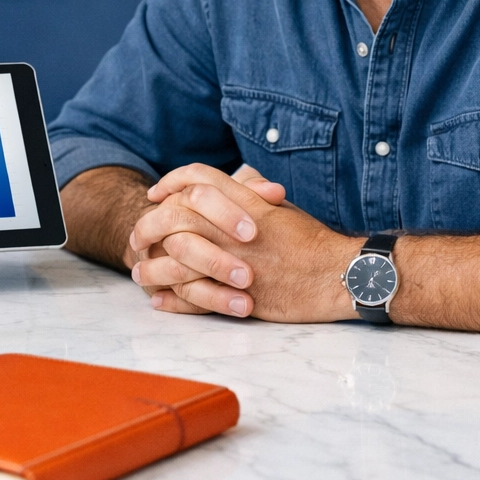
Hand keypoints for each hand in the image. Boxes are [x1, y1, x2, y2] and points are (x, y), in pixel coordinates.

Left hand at [129, 164, 358, 320]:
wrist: (340, 275)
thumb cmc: (313, 242)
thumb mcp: (282, 208)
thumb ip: (254, 194)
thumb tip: (238, 179)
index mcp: (245, 203)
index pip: (197, 180)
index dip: (171, 183)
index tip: (156, 195)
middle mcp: (233, 229)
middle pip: (174, 216)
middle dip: (148, 224)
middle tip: (138, 234)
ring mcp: (233, 262)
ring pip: (176, 259)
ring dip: (152, 266)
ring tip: (140, 272)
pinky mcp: (238, 294)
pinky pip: (193, 296)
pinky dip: (172, 300)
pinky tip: (159, 301)